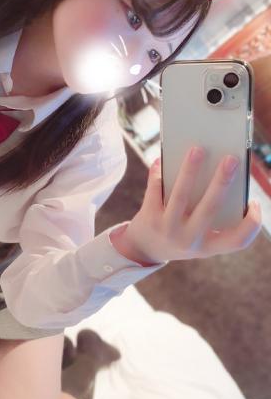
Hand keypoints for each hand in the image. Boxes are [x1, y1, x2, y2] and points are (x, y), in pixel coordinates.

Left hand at [111, 147, 261, 264]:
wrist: (143, 249)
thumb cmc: (179, 234)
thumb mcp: (197, 237)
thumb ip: (210, 215)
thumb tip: (215, 172)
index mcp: (207, 246)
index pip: (237, 242)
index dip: (252, 224)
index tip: (255, 203)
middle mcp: (188, 240)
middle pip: (209, 209)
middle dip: (221, 182)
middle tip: (231, 159)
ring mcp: (167, 229)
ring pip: (180, 195)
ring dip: (190, 170)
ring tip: (197, 150)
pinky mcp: (149, 217)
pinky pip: (155, 190)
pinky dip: (159, 173)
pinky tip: (163, 159)